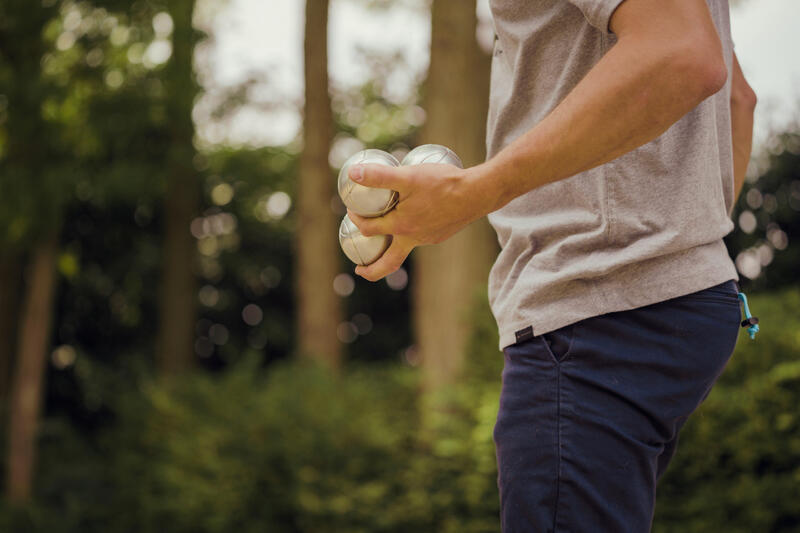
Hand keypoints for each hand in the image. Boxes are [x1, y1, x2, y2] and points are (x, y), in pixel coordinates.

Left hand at [347, 162, 493, 280]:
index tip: (351, 211)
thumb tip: (353, 173)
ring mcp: (429, 239)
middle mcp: (414, 239)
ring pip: (405, 247)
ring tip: (385, 238)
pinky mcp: (441, 234)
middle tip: (359, 270)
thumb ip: (379, 176)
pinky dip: (412, 231)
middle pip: (388, 264)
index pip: (369, 230)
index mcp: (402, 227)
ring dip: (392, 246)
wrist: (478, 193)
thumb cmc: (443, 184)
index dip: (356, 220)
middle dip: (371, 271)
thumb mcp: (408, 176)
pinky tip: (414, 216)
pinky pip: (421, 236)